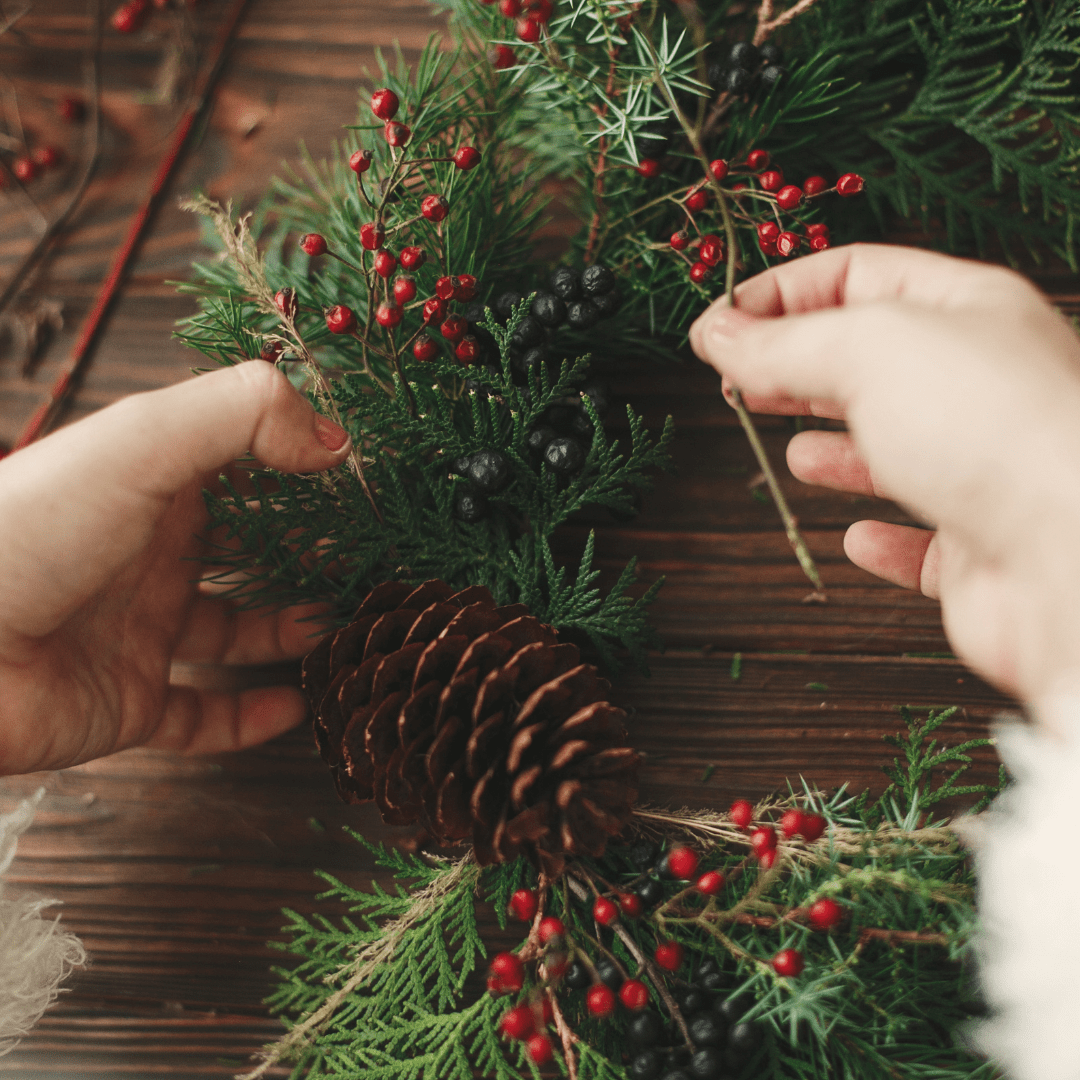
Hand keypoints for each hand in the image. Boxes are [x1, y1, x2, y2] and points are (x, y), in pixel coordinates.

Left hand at [0, 362, 352, 775]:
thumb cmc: (30, 529)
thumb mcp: (142, 442)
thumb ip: (244, 415)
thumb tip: (336, 440)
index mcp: (153, 486)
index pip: (241, 467)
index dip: (299, 467)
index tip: (359, 478)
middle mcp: (151, 555)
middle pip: (247, 552)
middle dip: (307, 556)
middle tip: (368, 563)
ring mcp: (140, 630)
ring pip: (236, 633)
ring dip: (291, 632)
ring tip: (342, 628)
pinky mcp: (129, 701)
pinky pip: (203, 715)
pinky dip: (252, 718)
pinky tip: (294, 705)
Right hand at [690, 244, 1079, 723]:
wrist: (1072, 555)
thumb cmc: (991, 429)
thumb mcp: (866, 350)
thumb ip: (782, 343)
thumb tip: (716, 334)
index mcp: (968, 309)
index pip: (858, 275)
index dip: (780, 293)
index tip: (717, 325)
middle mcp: (981, 383)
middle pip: (870, 359)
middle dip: (796, 366)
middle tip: (735, 382)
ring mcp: (984, 467)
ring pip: (897, 447)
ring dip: (839, 448)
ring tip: (794, 452)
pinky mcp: (980, 548)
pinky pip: (923, 539)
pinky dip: (882, 536)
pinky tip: (856, 537)